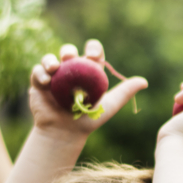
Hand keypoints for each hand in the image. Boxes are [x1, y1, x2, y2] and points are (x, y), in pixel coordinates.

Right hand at [30, 40, 146, 138]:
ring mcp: (54, 76)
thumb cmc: (89, 119)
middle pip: (69, 52)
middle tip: (70, 57)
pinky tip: (46, 81)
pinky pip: (37, 72)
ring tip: (54, 68)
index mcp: (89, 72)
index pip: (92, 52)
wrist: (67, 133)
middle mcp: (71, 71)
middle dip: (68, 51)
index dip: (93, 49)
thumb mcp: (110, 105)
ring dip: (51, 59)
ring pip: (50, 59)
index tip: (93, 56)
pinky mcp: (39, 83)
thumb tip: (145, 82)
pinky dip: (40, 73)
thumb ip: (125, 92)